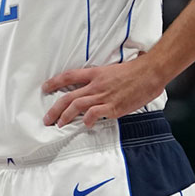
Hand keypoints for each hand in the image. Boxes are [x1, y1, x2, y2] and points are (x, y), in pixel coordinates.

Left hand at [42, 55, 164, 127]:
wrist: (150, 72)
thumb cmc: (135, 71)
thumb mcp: (112, 71)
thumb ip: (101, 79)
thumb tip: (94, 88)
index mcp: (95, 73)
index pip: (69, 76)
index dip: (55, 82)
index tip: (45, 87)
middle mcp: (96, 85)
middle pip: (68, 96)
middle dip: (55, 109)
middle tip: (47, 118)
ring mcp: (104, 96)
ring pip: (77, 105)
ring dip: (65, 116)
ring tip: (59, 124)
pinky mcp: (113, 107)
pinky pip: (95, 114)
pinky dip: (87, 120)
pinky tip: (85, 124)